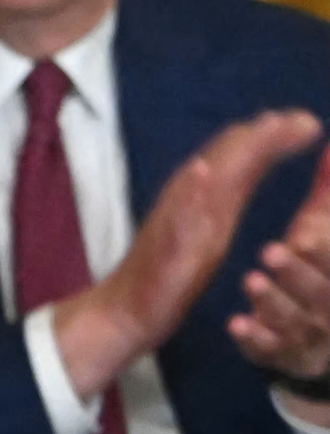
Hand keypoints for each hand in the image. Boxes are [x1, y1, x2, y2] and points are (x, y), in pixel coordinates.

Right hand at [53, 107, 324, 402]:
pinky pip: (177, 216)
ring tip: (268, 127)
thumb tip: (245, 167)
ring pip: (205, 177)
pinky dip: (189, 191)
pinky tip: (201, 172)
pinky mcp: (162, 248)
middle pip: (229, 156)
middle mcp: (192, 201)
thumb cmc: (165, 279)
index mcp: (208, 199)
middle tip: (306, 119)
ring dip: (236, 151)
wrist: (123, 314)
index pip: (243, 156)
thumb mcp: (208, 233)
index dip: (276, 136)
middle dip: (266, 134)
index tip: (310, 124)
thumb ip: (225, 198)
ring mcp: (174, 222)